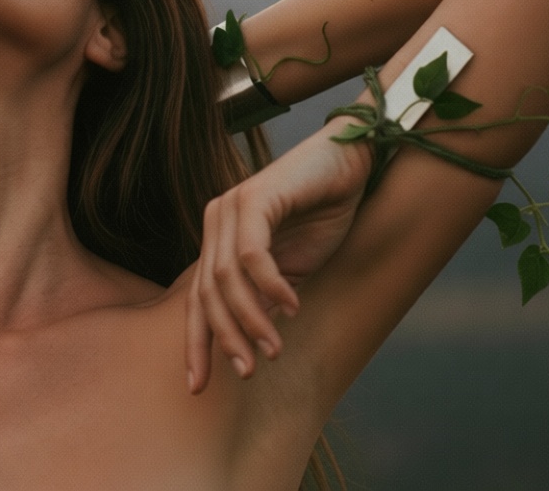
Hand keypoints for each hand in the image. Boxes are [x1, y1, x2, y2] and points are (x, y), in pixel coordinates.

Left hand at [186, 119, 370, 392]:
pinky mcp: (255, 196)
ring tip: (273, 348)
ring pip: (225, 280)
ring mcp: (231, 206)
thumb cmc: (323, 213)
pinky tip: (293, 306)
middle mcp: (216, 222)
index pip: (197, 300)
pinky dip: (270, 286)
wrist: (352, 161)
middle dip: (223, 339)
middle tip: (246, 372)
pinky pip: (252, 255)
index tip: (198, 386)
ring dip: (250, 320)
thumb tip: (254, 345)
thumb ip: (266, 301)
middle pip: (205, 294)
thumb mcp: (291, 269)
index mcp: (219, 241)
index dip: (196, 344)